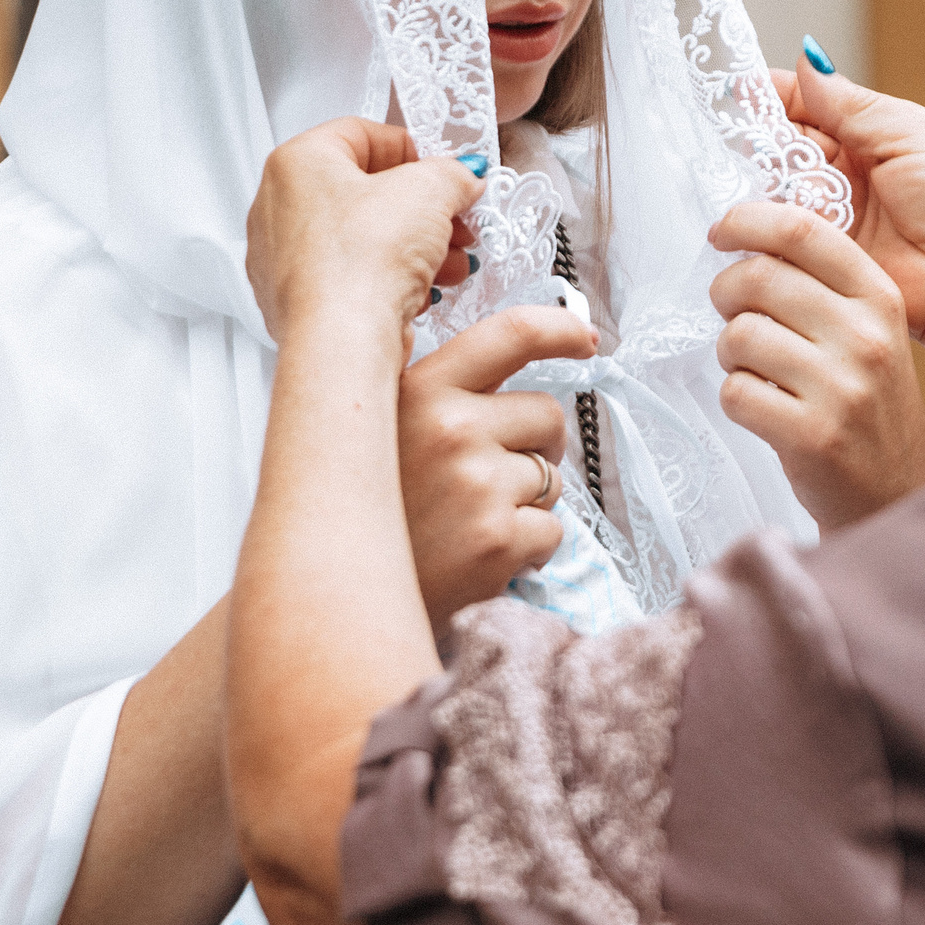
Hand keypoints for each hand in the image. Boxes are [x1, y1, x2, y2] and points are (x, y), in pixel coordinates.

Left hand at [246, 119, 480, 348]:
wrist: (342, 340)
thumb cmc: (362, 262)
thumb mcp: (431, 191)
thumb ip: (453, 174)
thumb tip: (462, 177)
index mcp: (297, 162)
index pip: (362, 133)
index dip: (413, 149)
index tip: (443, 170)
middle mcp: (278, 207)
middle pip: (364, 191)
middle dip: (422, 208)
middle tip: (454, 217)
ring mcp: (282, 258)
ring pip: (361, 238)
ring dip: (416, 246)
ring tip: (452, 261)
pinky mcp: (297, 302)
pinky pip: (351, 276)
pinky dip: (389, 279)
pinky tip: (425, 290)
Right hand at [397, 306, 597, 620]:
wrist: (339, 594)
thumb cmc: (372, 510)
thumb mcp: (381, 429)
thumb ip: (430, 392)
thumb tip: (476, 362)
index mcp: (422, 390)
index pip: (511, 334)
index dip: (559, 330)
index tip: (585, 339)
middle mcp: (452, 428)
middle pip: (547, 415)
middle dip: (537, 446)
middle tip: (495, 477)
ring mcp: (477, 484)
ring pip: (551, 480)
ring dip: (526, 503)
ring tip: (469, 523)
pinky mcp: (497, 540)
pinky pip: (551, 532)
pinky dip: (528, 549)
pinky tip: (480, 555)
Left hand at [709, 199, 924, 528]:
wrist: (900, 491)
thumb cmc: (871, 405)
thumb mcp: (869, 333)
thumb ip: (822, 285)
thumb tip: (746, 238)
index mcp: (880, 299)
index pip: (803, 231)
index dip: (748, 221)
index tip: (722, 231)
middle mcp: (866, 337)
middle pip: (759, 278)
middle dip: (725, 292)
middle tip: (730, 313)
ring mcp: (841, 388)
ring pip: (739, 335)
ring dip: (730, 352)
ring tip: (754, 369)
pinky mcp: (812, 436)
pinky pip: (735, 392)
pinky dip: (735, 397)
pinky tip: (762, 407)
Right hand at [771, 61, 924, 342]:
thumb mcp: (909, 135)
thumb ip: (853, 104)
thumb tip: (807, 59)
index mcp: (869, 133)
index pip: (806, 105)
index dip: (771, 97)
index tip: (737, 91)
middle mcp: (843, 171)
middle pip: (782, 145)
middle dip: (761, 140)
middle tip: (745, 141)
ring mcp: (829, 213)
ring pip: (774, 186)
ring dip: (765, 181)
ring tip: (765, 179)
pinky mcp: (817, 253)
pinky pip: (777, 230)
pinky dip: (767, 220)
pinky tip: (759, 211)